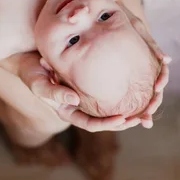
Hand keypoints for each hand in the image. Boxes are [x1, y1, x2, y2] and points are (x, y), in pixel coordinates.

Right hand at [17, 52, 140, 131]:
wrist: (30, 54)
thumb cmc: (31, 71)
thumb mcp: (38, 83)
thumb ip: (53, 93)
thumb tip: (74, 101)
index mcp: (69, 111)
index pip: (91, 124)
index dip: (108, 124)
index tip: (124, 119)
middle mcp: (80, 105)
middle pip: (107, 119)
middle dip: (126, 121)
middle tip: (144, 117)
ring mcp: (87, 93)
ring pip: (112, 105)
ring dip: (131, 108)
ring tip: (149, 105)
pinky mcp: (93, 80)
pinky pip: (112, 87)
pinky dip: (127, 88)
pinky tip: (141, 84)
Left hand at [122, 6, 171, 128]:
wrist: (101, 12)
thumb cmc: (121, 16)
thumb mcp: (135, 26)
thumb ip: (150, 43)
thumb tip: (168, 61)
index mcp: (148, 57)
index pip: (160, 76)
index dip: (161, 84)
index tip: (158, 90)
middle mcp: (140, 68)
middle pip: (151, 91)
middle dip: (151, 105)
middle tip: (147, 118)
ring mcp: (129, 73)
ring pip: (138, 95)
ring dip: (141, 109)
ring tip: (139, 121)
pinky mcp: (114, 76)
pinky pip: (120, 92)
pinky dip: (125, 103)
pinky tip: (121, 115)